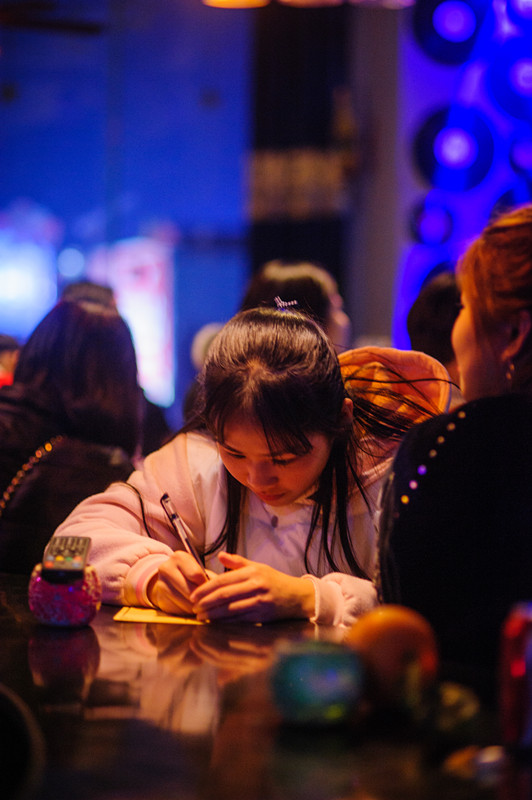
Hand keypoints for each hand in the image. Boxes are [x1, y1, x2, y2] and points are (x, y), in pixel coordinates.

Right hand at [148, 550, 212, 614]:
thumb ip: (210, 577)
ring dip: (195, 607)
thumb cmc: (188, 574)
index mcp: (179, 557)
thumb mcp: (198, 569)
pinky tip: (190, 608)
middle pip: (189, 590)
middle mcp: (167, 568)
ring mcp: (161, 584)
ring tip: (201, 606)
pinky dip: (187, 612)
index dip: (206, 584)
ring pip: (184, 602)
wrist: (167, 579)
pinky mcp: (159, 598)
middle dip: (201, 598)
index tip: (211, 589)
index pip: (196, 574)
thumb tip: (222, 589)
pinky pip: (177, 610)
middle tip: (208, 601)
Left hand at [189, 552, 315, 623]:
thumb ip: (238, 562)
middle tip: (193, 608)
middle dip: (206, 602)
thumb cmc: (275, 580)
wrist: (297, 596)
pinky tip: (215, 623)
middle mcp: (256, 585)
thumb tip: (220, 555)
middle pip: (224, 595)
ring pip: (230, 609)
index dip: (206, 589)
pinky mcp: (262, 616)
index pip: (223, 580)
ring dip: (213, 614)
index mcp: (252, 572)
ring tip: (201, 616)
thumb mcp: (258, 566)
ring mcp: (259, 602)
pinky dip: (225, 622)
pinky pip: (239, 620)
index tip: (194, 595)